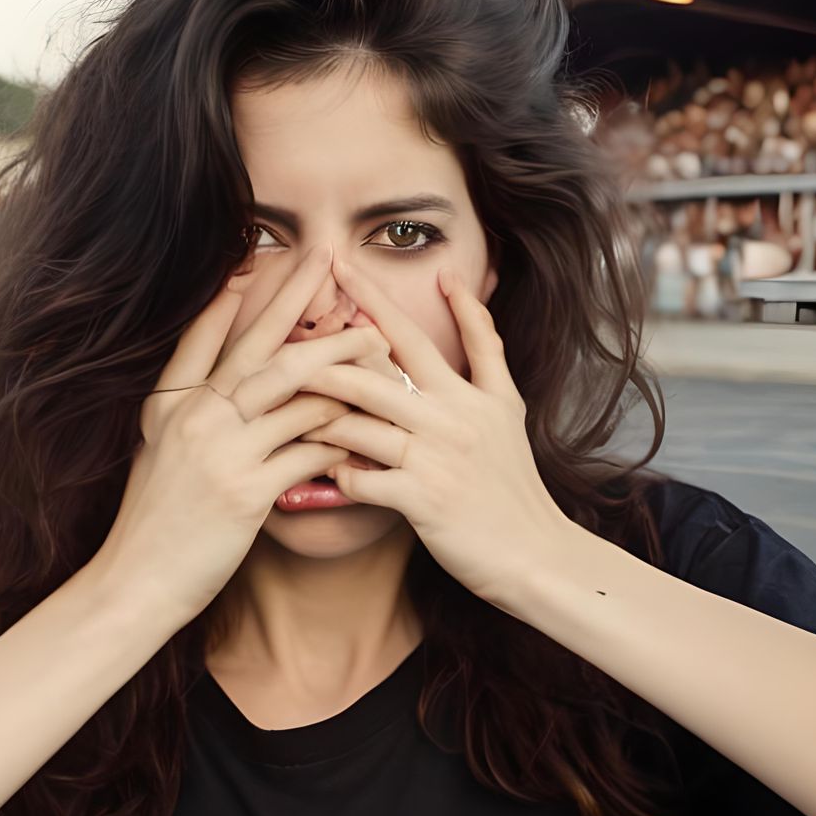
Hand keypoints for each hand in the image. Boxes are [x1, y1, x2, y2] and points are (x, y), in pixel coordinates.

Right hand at [94, 245, 397, 623]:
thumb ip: (184, 412)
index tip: (265, 255)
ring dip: (342, 366)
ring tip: (378, 346)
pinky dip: (338, 436)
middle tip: (341, 271)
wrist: (135, 581)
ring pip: (293, 390)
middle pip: (261, 348)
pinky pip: (306, 450)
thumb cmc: (153, 523)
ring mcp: (219, 451)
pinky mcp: (245, 491)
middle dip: (304, 303)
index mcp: (169, 405)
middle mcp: (193, 417)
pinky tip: (367, 423)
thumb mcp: (156, 453)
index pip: (205, 335)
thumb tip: (217, 380)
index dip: (235, 294)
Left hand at [294, 255, 565, 606]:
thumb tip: (457, 282)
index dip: (374, 297)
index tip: (338, 262)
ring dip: (319, 416)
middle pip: (376, 370)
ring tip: (283, 410)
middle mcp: (452, 417)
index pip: (414, 334)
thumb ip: (483, 347)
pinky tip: (321, 473)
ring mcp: (437, 458)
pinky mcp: (424, 501)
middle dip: (324, 351)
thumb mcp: (507, 405)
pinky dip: (338, 474)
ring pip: (361, 422)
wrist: (536, 552)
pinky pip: (364, 479)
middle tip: (279, 335)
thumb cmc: (511, 482)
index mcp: (469, 393)